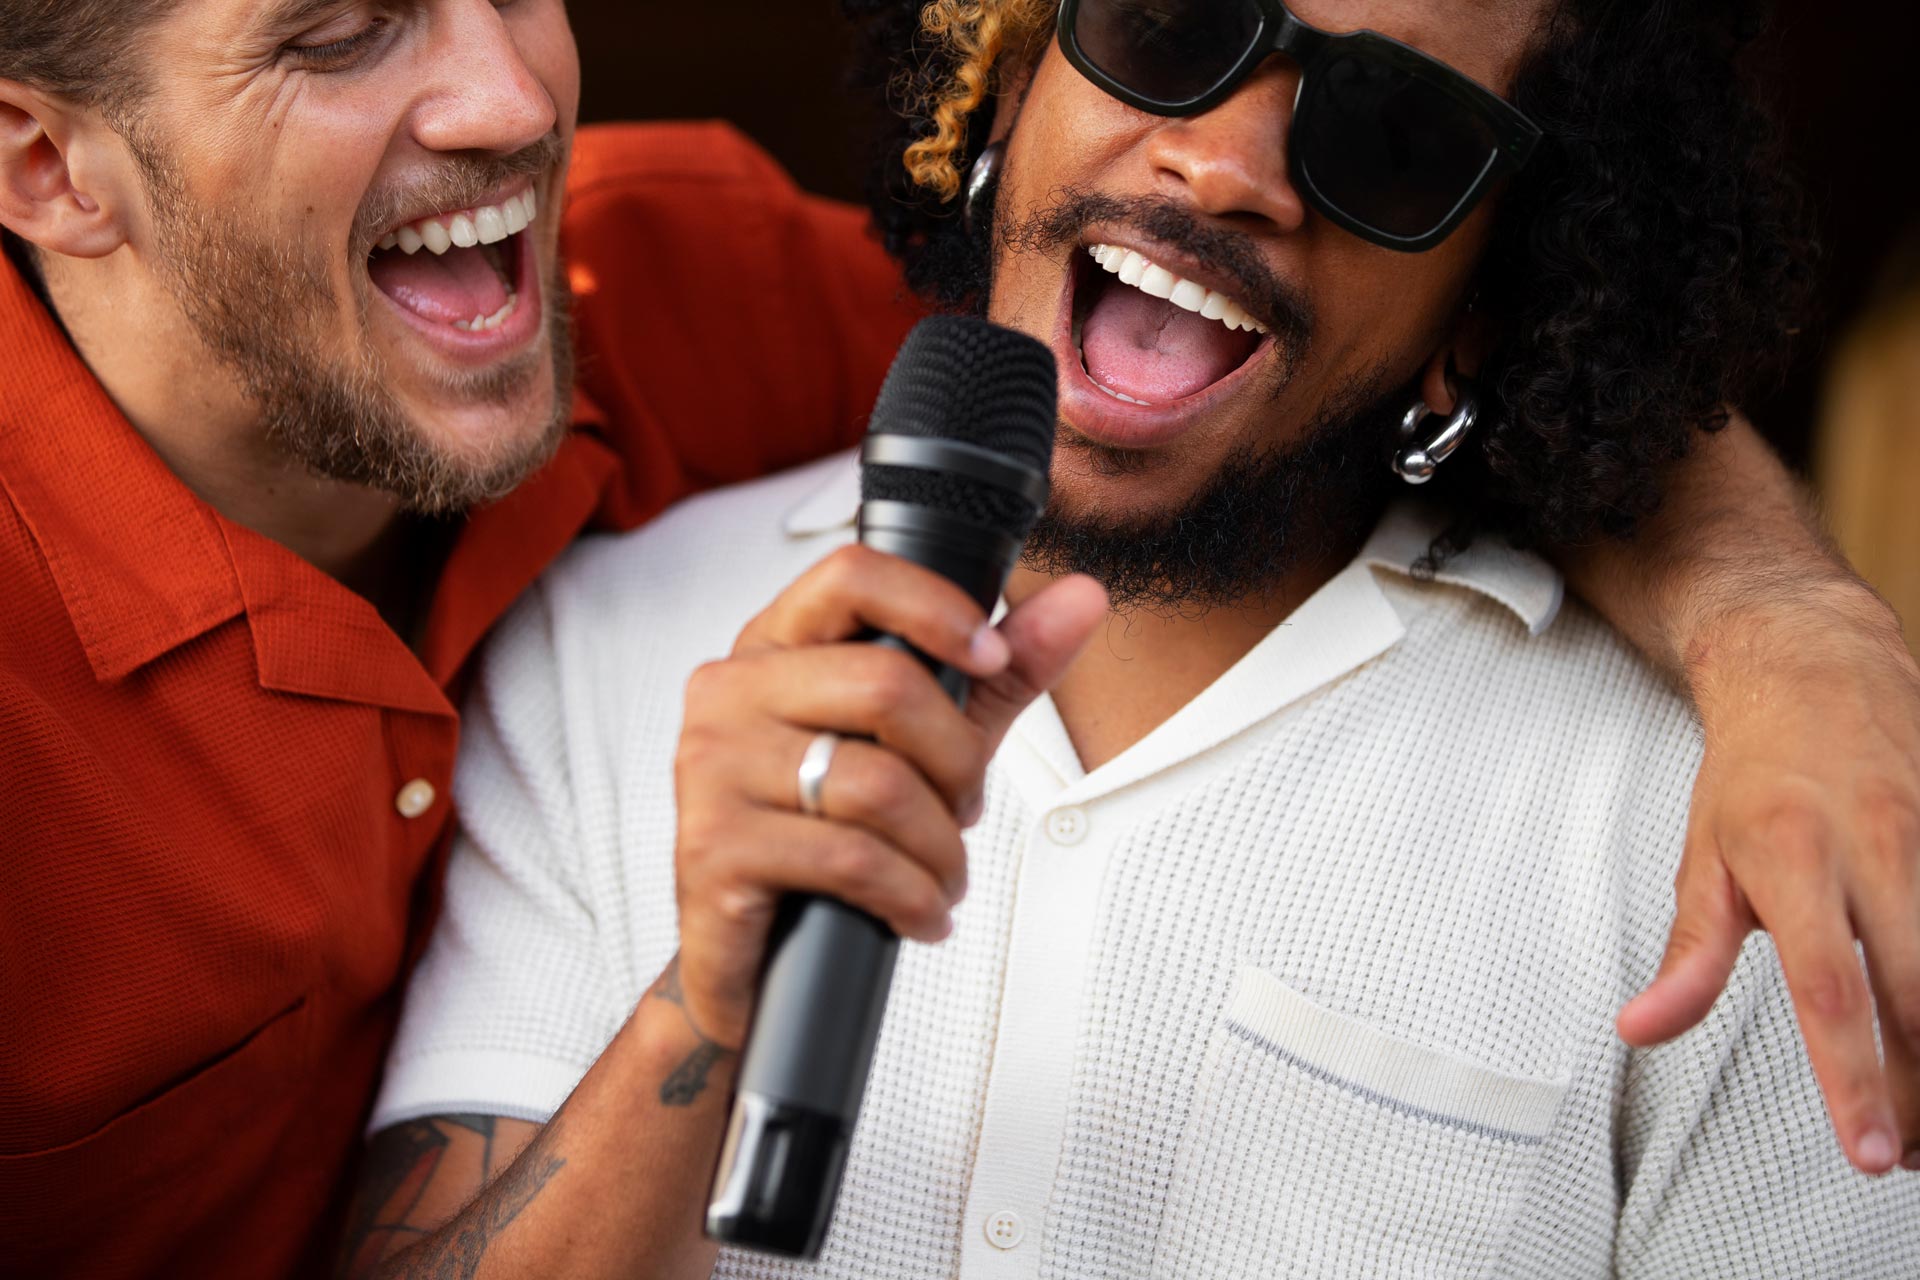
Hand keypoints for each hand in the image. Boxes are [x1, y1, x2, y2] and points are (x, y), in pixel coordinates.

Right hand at [672, 544, 1107, 1048]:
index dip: (937, 608)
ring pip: (879, 784)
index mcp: (775, 647)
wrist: (754, 958)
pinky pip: (852, 859)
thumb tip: (1084, 598)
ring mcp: (713, 767)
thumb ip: (1001, 671)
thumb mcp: (927, 740)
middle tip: (963, 810)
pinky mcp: (714, 846)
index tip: (989, 656)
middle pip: (888, 686)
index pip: (852, 574)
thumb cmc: (832, 830)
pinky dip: (912, 896)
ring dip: (941, 848)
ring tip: (942, 876)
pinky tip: (918, 913)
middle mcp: (730, 692)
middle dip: (958, 763)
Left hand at [1617, 582, 1919, 1173]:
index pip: (1831, 990)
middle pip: (1917, 994)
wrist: (1812, 667)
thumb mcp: (1704, 858)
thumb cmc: (1752, 775)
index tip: (1870, 1152)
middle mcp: (1875, 845)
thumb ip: (1689, 955)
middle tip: (1906, 1155)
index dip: (1856, 1078)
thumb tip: (1638, 1030)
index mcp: (1793, 858)